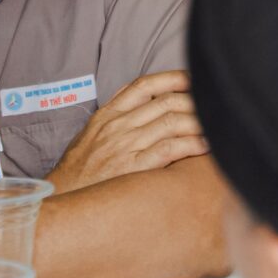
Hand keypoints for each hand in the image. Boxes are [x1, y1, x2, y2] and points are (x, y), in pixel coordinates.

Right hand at [46, 70, 208, 193]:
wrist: (60, 199)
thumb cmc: (77, 170)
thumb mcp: (89, 133)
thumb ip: (115, 113)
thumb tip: (141, 95)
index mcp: (107, 115)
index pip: (144, 85)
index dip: (173, 78)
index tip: (194, 78)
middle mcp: (118, 126)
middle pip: (165, 102)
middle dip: (194, 100)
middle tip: (214, 103)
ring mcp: (125, 146)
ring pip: (171, 122)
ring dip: (199, 121)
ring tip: (218, 123)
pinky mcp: (133, 168)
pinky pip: (170, 149)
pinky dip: (192, 144)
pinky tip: (207, 145)